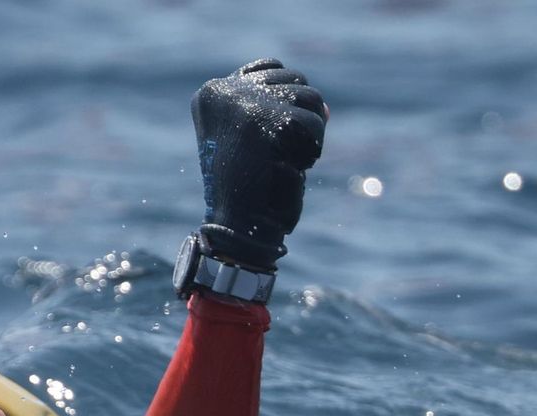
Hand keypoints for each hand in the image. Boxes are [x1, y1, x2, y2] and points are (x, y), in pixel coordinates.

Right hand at [191, 59, 326, 270]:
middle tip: (278, 153)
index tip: (273, 135)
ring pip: (311, 98)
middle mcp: (223, 91)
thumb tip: (326, 109)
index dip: (284, 101)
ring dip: (309, 134)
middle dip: (300, 116)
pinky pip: (315, 124)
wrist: (238, 225)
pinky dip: (311, 150)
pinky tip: (288, 167)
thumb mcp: (256, 140)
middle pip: (294, 79)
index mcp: (211, 94)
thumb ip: (282, 110)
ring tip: (283, 160)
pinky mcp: (268, 121)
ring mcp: (244, 103)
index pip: (270, 68)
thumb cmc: (248, 188)